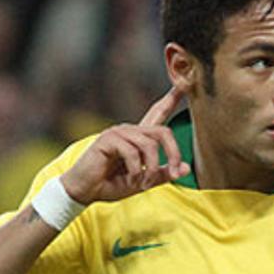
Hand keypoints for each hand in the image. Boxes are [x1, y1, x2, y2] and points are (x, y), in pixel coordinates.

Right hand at [59, 87, 190, 203]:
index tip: (184, 82)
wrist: (85, 191)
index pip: (158, 113)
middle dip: (174, 153)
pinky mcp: (107, 139)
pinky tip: (131, 178)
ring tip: (144, 183)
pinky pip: (132, 152)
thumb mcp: (144, 181)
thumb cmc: (111, 184)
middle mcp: (131, 131)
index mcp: (140, 137)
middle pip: (163, 132)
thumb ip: (163, 174)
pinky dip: (136, 170)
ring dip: (151, 168)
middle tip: (174, 173)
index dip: (172, 99)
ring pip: (150, 145)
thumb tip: (187, 168)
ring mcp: (118, 132)